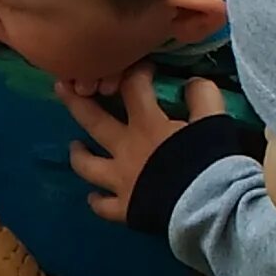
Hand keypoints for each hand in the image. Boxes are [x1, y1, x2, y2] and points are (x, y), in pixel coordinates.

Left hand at [61, 68, 225, 223]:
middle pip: (94, 120)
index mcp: (147, 124)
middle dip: (76, 101)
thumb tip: (193, 82)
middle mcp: (126, 149)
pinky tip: (93, 197)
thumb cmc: (210, 161)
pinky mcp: (125, 208)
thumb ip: (203, 97)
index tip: (142, 67)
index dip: (136, 72)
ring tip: (75, 145)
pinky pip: (104, 207)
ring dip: (79, 154)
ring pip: (88, 165)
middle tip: (62, 87)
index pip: (133, 87)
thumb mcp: (213, 121)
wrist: (208, 206)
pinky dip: (97, 201)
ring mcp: (121, 180)